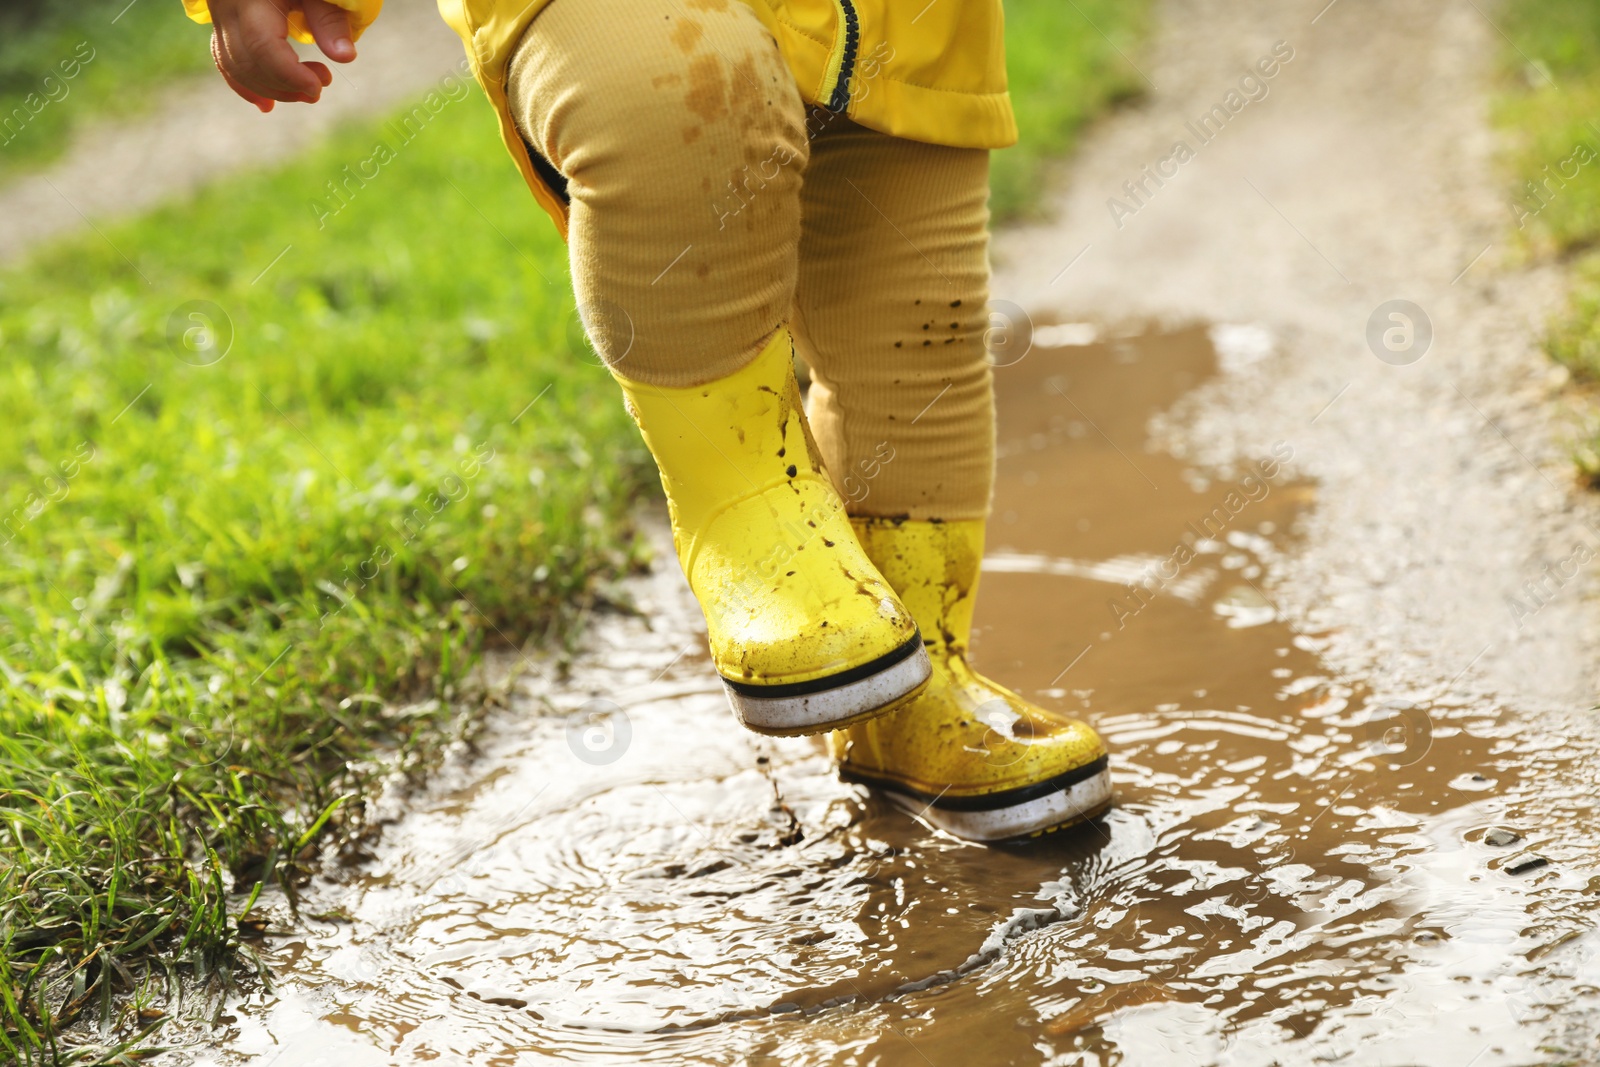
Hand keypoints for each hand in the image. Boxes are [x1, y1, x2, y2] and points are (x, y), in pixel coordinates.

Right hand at [208, 0, 355, 111]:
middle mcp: (226, 9)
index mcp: (249, 0)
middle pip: (249, 62)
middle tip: (321, 85)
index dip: (290, 75)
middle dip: (286, 84)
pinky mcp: (221, 25)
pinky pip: (225, 60)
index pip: (263, 47)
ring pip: (236, 66)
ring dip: (272, 88)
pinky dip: (245, 85)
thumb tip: (345, 57)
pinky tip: (267, 106)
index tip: (319, 87)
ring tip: (308, 89)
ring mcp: (219, 18)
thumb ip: (329, 19)